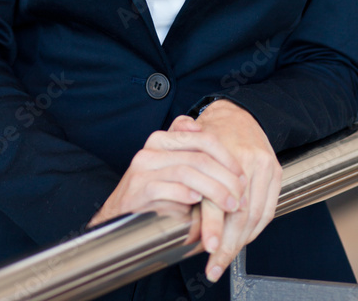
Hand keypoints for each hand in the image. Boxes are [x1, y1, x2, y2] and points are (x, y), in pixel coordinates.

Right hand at [86, 113, 247, 234]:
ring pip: (187, 171)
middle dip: (225, 177)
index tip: (241, 174)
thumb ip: (194, 159)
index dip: (226, 156)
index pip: (202, 137)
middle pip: (198, 156)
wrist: (116, 220)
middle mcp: (152, 149)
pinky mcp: (138, 190)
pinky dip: (187, 196)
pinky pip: (168, 188)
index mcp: (162, 140)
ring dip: (214, 190)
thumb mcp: (174, 174)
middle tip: (240, 194)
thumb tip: (229, 164)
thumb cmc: (152, 198)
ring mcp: (143, 169)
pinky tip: (198, 204)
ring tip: (229, 204)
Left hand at [175, 100, 281, 282]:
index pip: (216, 196)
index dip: (212, 226)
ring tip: (226, 258)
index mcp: (218, 152)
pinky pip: (269, 209)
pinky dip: (256, 229)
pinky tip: (243, 239)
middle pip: (239, 212)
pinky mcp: (276, 171)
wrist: (237, 113)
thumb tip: (174, 211)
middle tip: (215, 265)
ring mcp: (264, 165)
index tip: (208, 249)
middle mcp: (245, 159)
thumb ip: (181, 173)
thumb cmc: (207, 133)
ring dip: (242, 241)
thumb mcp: (186, 147)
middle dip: (228, 244)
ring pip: (256, 215)